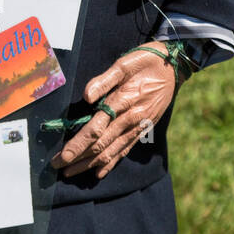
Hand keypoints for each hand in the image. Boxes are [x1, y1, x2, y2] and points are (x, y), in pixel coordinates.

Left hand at [50, 43, 178, 179]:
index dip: (78, 145)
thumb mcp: (124, 64)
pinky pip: (125, 149)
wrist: (174, 66)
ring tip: (72, 172)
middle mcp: (131, 119)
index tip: (62, 157)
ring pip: (111, 151)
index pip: (95, 129)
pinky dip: (111, 163)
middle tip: (59, 167)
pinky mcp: (144, 129)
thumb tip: (86, 97)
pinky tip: (99, 172)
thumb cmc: (146, 61)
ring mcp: (138, 127)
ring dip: (90, 164)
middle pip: (100, 145)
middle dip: (78, 158)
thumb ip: (104, 80)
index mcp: (123, 101)